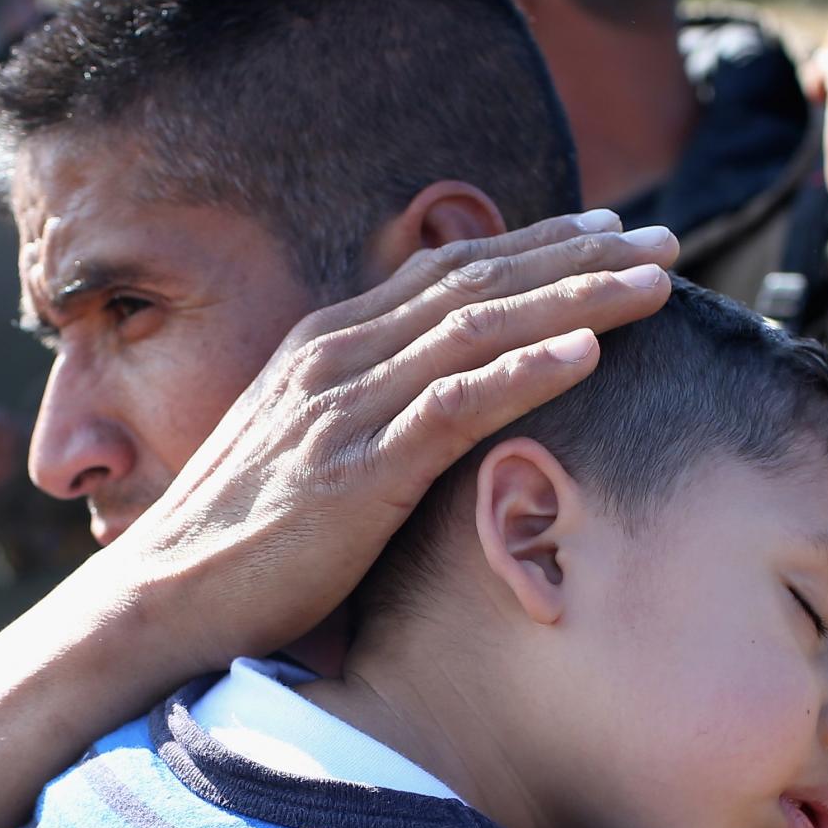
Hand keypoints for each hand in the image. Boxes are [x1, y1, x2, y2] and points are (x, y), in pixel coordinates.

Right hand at [98, 210, 676, 674]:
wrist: (165, 597)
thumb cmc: (242, 539)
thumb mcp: (307, 448)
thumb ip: (368, 409)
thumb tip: (436, 403)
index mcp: (329, 343)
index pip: (449, 272)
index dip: (537, 245)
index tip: (609, 230)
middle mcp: (338, 355)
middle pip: (478, 283)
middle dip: (579, 256)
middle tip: (662, 240)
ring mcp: (345, 408)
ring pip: (481, 329)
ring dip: (576, 300)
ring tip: (653, 283)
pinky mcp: (357, 470)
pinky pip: (456, 405)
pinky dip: (526, 371)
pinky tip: (589, 353)